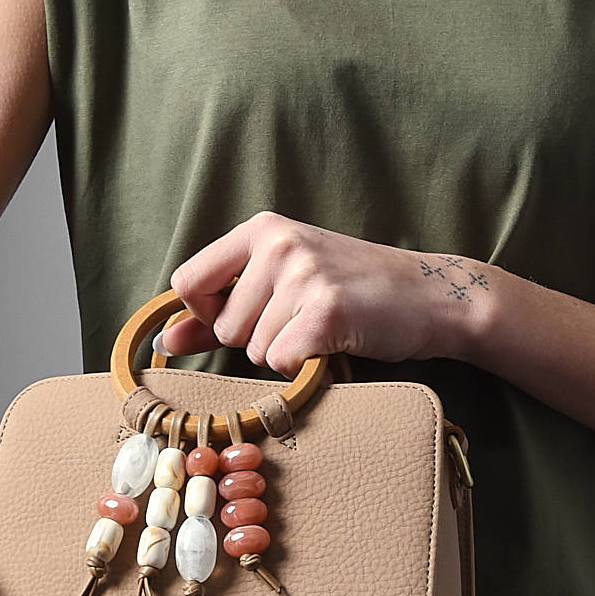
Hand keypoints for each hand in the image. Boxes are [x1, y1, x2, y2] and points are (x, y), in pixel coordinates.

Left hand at [162, 211, 475, 376]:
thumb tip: (164, 342)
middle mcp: (279, 244)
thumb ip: (218, 311)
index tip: (243, 318)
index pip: (188, 282)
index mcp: (262, 228)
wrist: (430, 297)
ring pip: (255, 351)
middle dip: (258, 341)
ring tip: (325, 328)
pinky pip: (284, 362)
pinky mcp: (326, 310)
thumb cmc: (355, 292)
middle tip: (305, 320)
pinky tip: (335, 342)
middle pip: (224, 328)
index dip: (206, 316)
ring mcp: (303, 275)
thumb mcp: (283, 284)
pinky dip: (307, 367)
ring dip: (287, 355)